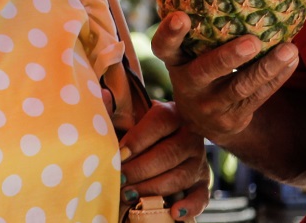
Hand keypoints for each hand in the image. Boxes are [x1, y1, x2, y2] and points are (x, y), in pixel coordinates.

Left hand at [118, 101, 209, 219]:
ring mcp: (199, 161)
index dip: (137, 140)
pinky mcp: (203, 182)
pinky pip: (201, 196)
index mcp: (173, 114)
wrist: (162, 142)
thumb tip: (102, 94)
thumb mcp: (129, 117)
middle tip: (119, 180)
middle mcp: (190, 136)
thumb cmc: (140, 130)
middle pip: (168, 154)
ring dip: (153, 188)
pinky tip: (173, 212)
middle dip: (140, 170)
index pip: (159, 123)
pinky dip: (189, 206)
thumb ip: (114, 110)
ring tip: (129, 195)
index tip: (118, 154)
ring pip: (180, 176)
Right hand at [150, 12, 298, 141]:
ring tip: (289, 50)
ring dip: (267, 67)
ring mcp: (209, 105)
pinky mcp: (232, 118)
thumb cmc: (201, 69)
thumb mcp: (190, 53)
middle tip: (253, 41)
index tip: (181, 16)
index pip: (163, 47)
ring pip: (241, 87)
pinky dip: (277, 77)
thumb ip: (199, 29)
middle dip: (228, 57)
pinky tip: (292, 60)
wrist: (206, 120)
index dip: (169, 34)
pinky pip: (258, 97)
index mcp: (175, 62)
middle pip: (205, 71)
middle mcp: (187, 84)